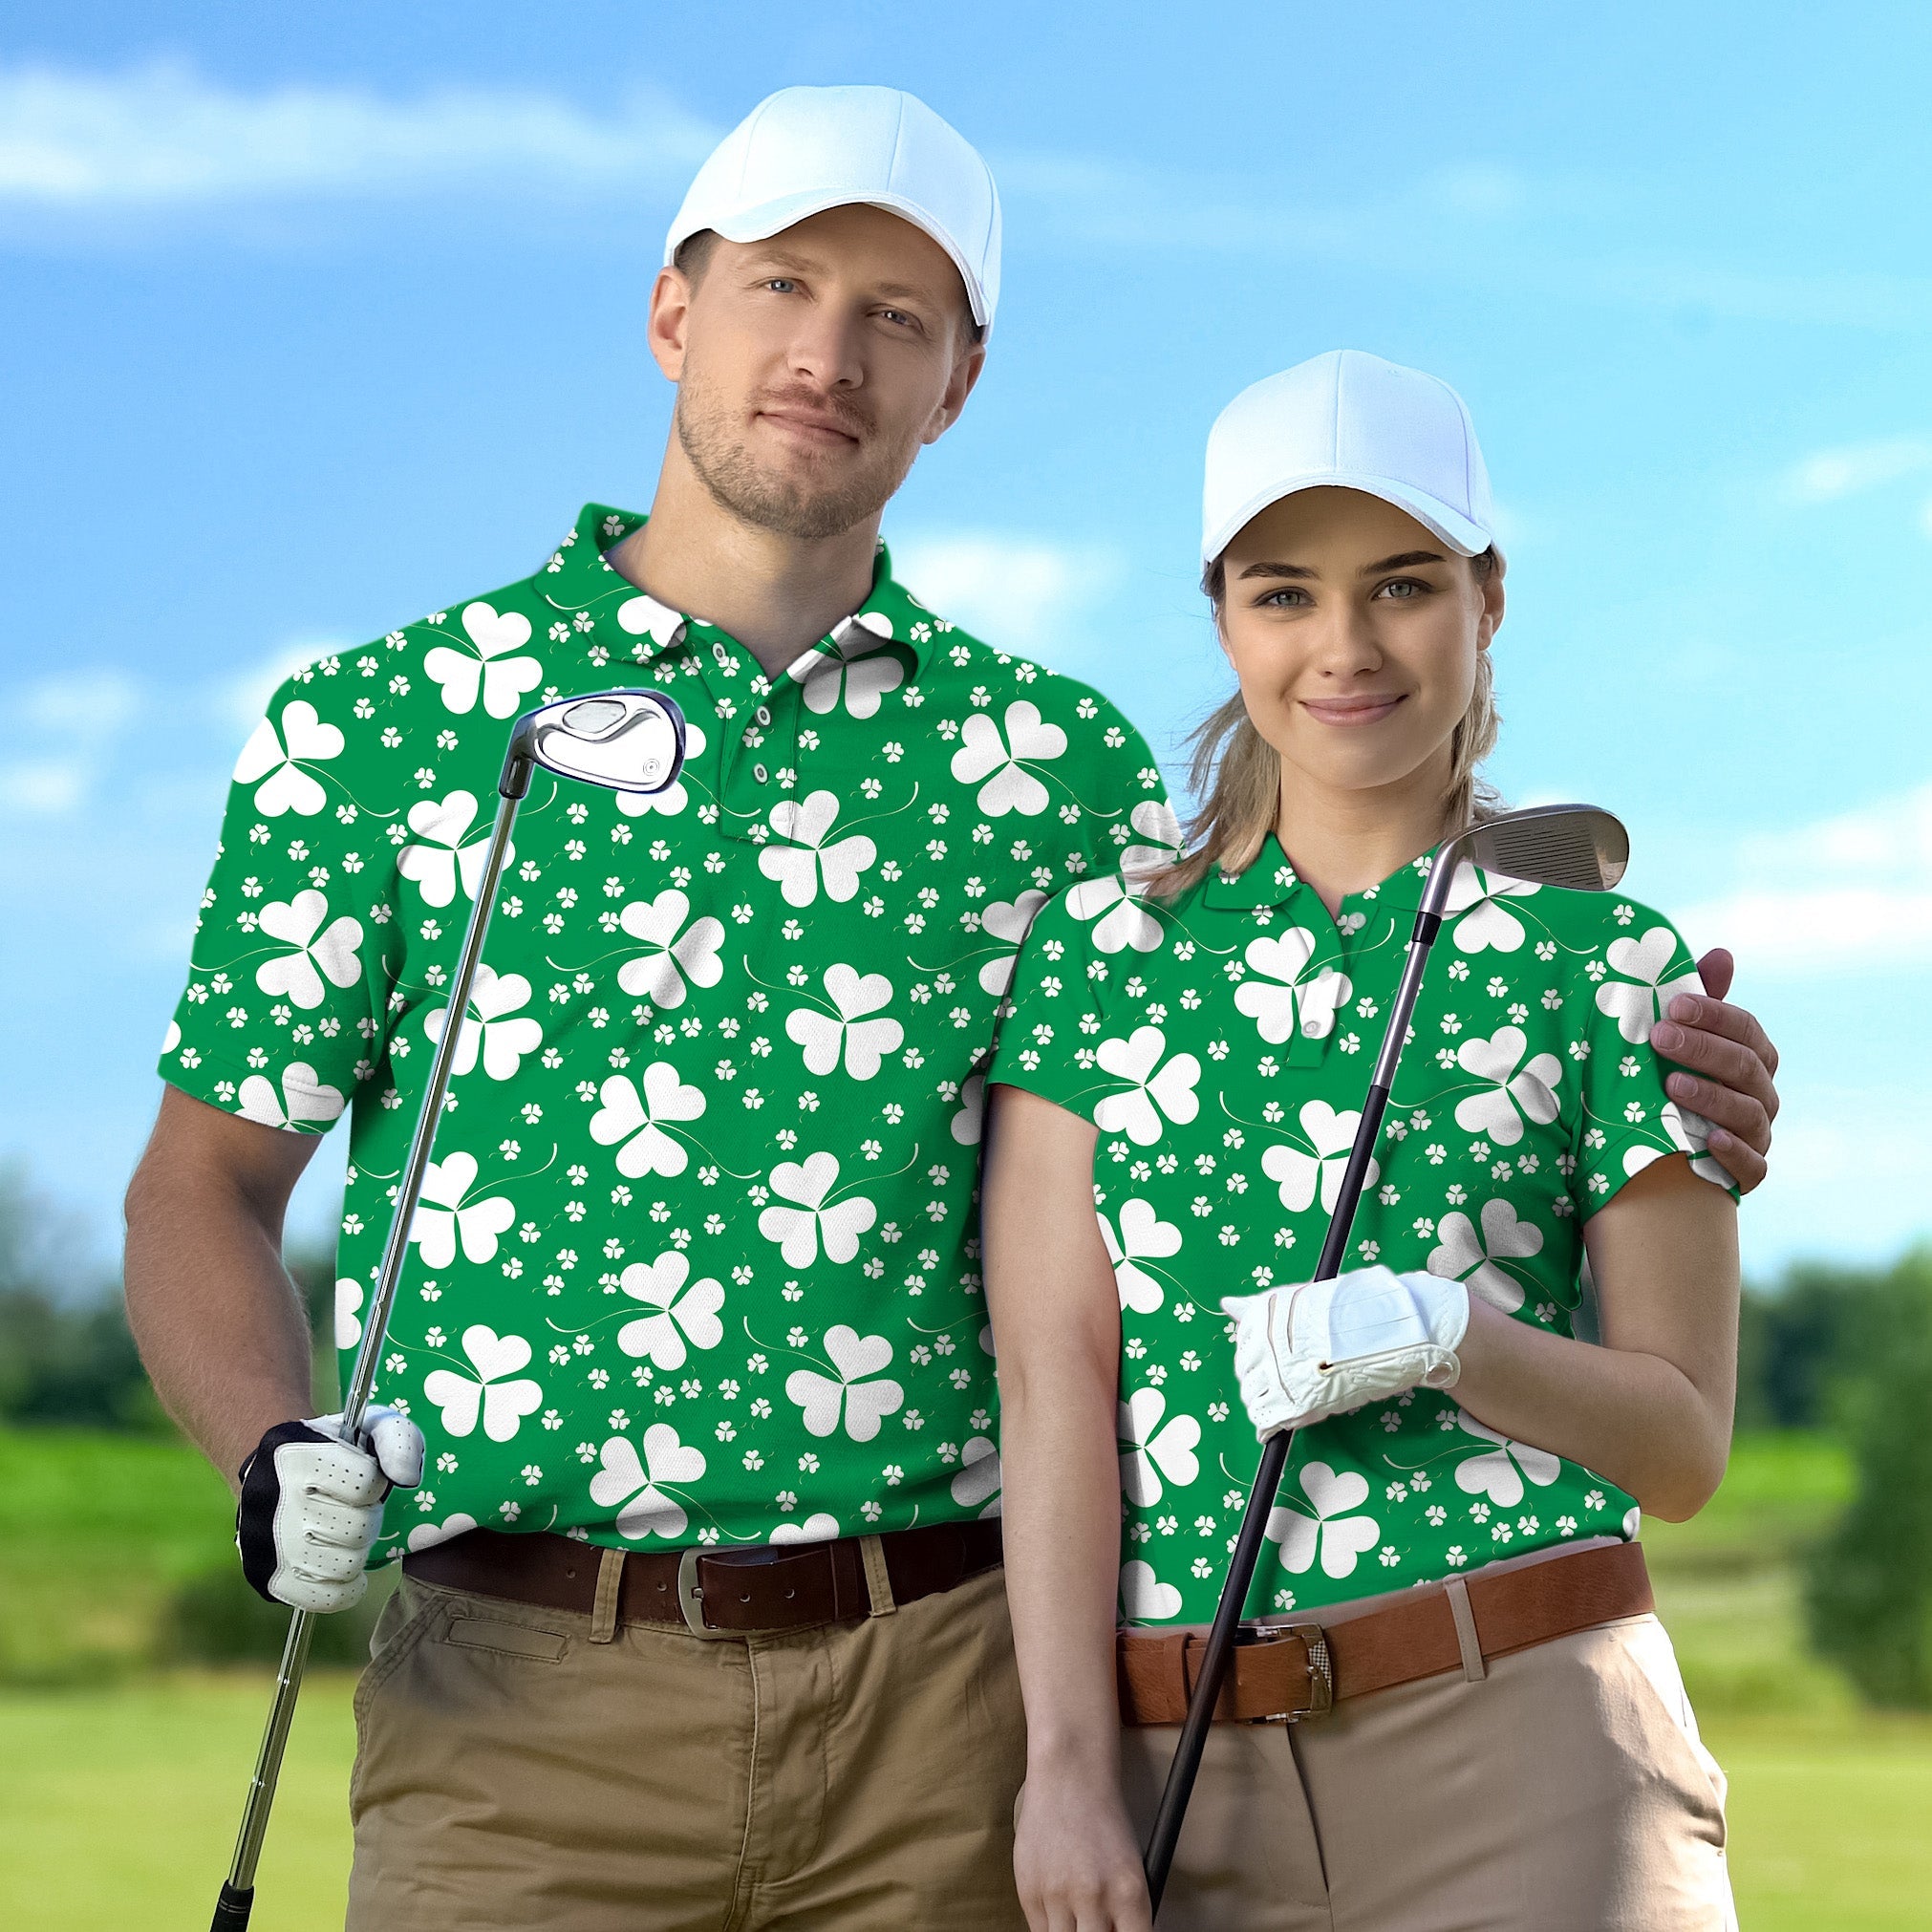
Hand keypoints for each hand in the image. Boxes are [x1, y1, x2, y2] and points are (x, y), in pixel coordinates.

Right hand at [235, 1406, 424, 1611]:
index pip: (365, 1484)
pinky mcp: (267, 1579)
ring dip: (357, 1551)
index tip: (364, 1479)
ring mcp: (265, 1545)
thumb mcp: (371, 1426)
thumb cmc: (335, 1449)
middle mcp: (273, 1501)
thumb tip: (407, 1479)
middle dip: (368, 1518)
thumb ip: (399, 1441)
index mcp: (297, 1455)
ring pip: (344, 1567)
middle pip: (357, 1529)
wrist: (273, 1471)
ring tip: (345, 1534)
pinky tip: (343, 1565)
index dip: (376, 1483)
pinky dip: (345, 1587)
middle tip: (356, 1510)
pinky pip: (326, 1599)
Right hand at [1014, 1767, 1152, 1931]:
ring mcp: (1058, 1895)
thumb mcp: (1130, 1867)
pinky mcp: (1028, 1891)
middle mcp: (1094, 1897)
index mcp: (1129, 1892)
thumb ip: (1124, 1912)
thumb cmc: (1103, 1820)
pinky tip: (1059, 1907)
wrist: (1068, 1778)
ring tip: (1078, 1915)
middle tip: (1096, 1925)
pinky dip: (1051, 1926)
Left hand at [1222, 1267, 1468, 1438]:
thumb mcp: (1306, 1301)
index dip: (1259, 1357)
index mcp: (1268, 1312)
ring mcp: (1282, 1372)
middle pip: (1245, 1372)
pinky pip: (1268, 1419)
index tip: (1276, 1360)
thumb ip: (1264, 1309)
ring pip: (1254, 1397)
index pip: (1244, 1343)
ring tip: (1292, 1399)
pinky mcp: (1299, 1401)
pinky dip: (1270, 1425)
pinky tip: (1277, 1425)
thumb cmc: (1358, 1313)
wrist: (1398, 1330)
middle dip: (1261, 1380)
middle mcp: (1268, 1341)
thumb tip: (1226, 1303)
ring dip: (1266, 1402)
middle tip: (1289, 1381)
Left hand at [1648, 949, 1777, 1193]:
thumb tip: (1722, 954)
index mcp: (1752, 1057)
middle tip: (1659, 1038)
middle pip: (1746, 1067)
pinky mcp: (1748, 1173)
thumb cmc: (1675, 1077)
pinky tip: (1708, 1140)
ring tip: (1672, 1085)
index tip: (1672, 1006)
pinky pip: (1753, 1167)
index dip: (1713, 1015)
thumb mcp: (1682, 1038)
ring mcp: (1758, 1134)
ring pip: (1749, 1114)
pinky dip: (1734, 1153)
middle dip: (1703, 1050)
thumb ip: (1701, 1000)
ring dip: (1712, 1097)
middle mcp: (1762, 1094)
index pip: (1746, 1029)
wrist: (1665, 1148)